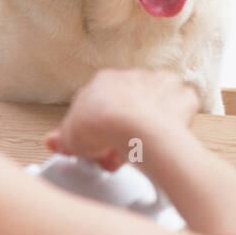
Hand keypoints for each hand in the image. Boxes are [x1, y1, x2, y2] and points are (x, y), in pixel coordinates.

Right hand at [45, 69, 200, 170]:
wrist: (133, 126)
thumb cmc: (101, 127)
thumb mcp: (71, 138)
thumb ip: (64, 139)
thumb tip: (54, 141)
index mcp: (103, 82)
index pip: (101, 107)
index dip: (100, 132)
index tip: (102, 150)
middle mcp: (131, 78)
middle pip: (130, 107)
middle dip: (124, 132)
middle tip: (121, 156)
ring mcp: (157, 84)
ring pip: (155, 105)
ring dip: (150, 125)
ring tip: (144, 151)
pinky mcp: (180, 95)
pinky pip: (182, 106)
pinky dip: (178, 121)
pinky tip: (169, 136)